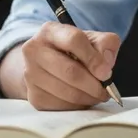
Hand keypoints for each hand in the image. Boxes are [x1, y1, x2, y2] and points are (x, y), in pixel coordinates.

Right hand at [5, 22, 120, 110]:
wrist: (45, 64)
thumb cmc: (72, 50)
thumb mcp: (91, 39)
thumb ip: (105, 44)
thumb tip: (105, 64)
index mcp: (50, 31)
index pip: (74, 40)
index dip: (93, 58)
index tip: (106, 73)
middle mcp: (34, 50)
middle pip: (70, 71)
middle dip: (94, 84)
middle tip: (106, 90)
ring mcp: (30, 74)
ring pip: (68, 92)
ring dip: (89, 97)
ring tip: (97, 95)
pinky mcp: (34, 96)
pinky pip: (62, 106)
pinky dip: (78, 106)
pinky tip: (83, 98)